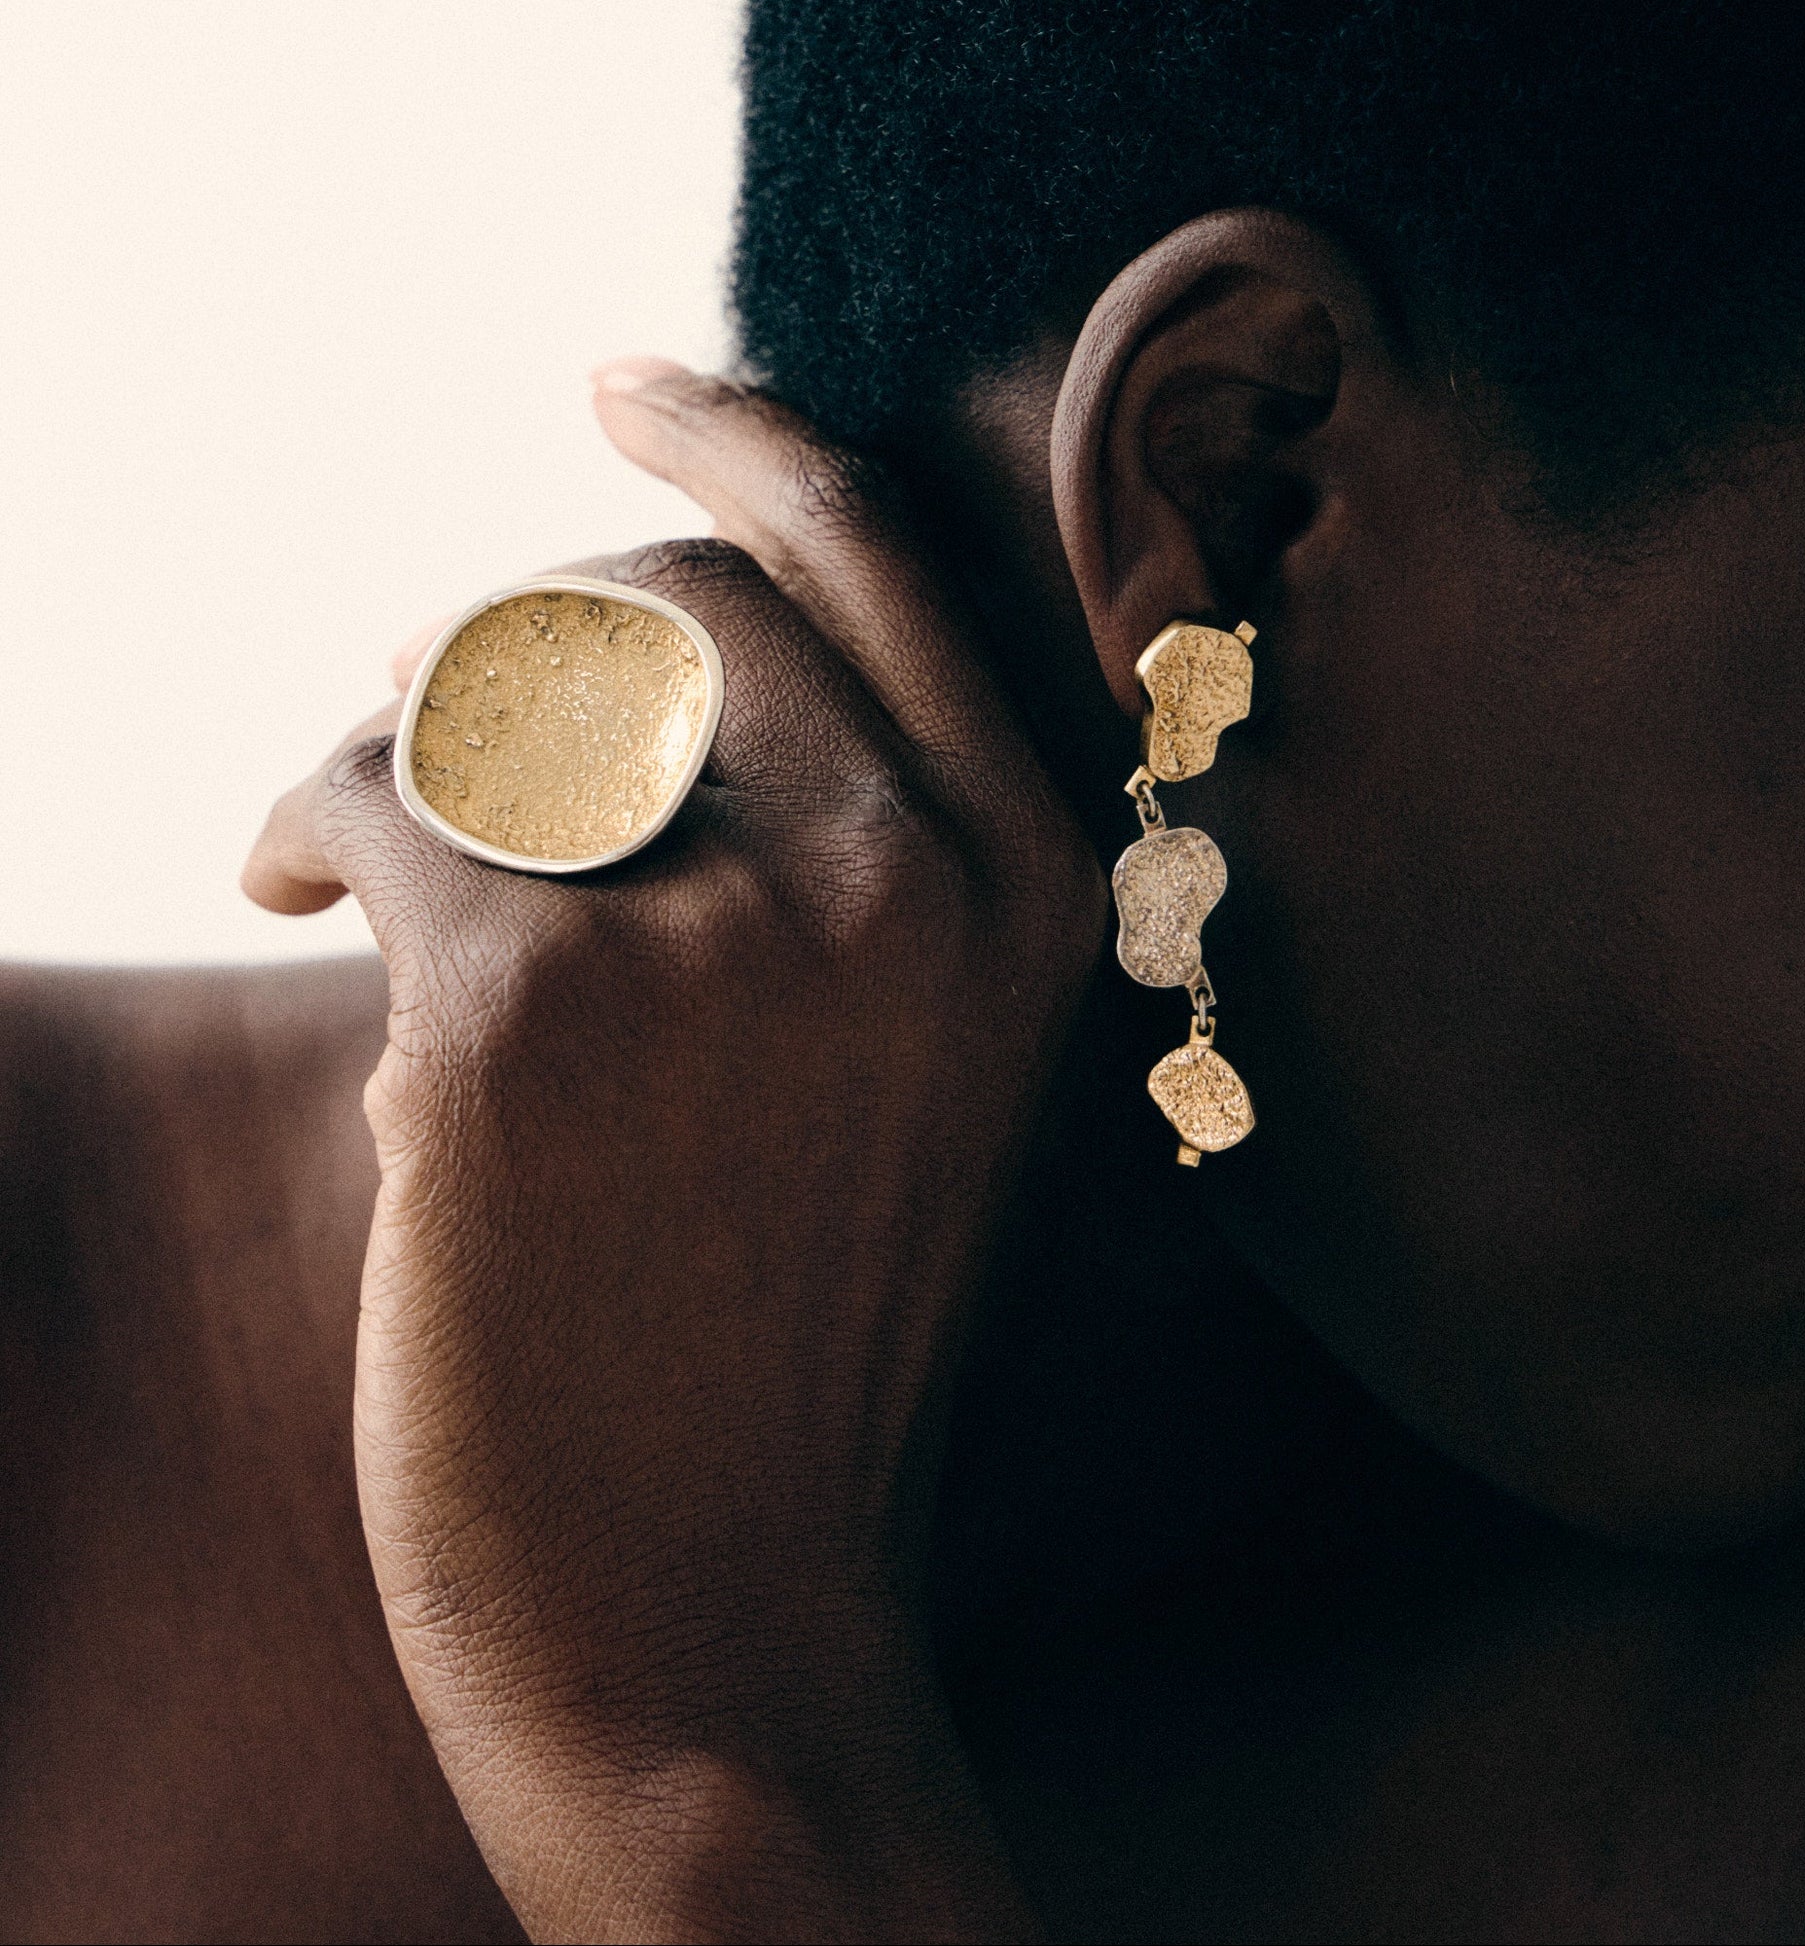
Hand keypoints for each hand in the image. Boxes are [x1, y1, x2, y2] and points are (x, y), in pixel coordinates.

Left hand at [242, 364, 1102, 1940]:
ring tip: (348, 824)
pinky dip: (305, 817)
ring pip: (503, 677)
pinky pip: (373, 796)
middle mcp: (916, 879)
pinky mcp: (529, 1012)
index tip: (624, 386)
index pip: (870, 550)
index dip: (731, 440)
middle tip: (418, 685)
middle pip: (669, 593)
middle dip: (520, 615)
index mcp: (1033, 885)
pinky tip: (284, 895)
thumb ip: (860, 851)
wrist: (712, 1608)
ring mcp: (734, 940)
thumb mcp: (912, 1066)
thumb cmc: (792, 1336)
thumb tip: (651, 637)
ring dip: (398, 719)